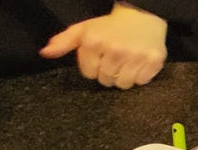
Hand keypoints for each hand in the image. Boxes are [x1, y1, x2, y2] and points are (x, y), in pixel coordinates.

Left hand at [39, 2, 167, 88]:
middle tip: (113, 62)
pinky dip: (139, 77)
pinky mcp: (153, 61)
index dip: (93, 67)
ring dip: (123, 78)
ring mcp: (136, 56)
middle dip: (108, 74)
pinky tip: (137, 64)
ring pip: (123, 84)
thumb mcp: (84, 30)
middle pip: (106, 81)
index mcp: (94, 42)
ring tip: (125, 64)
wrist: (142, 17)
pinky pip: (141, 82)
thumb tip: (44, 53)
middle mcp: (115, 49)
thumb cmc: (110, 26)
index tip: (100, 59)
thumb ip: (63, 42)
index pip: (88, 73)